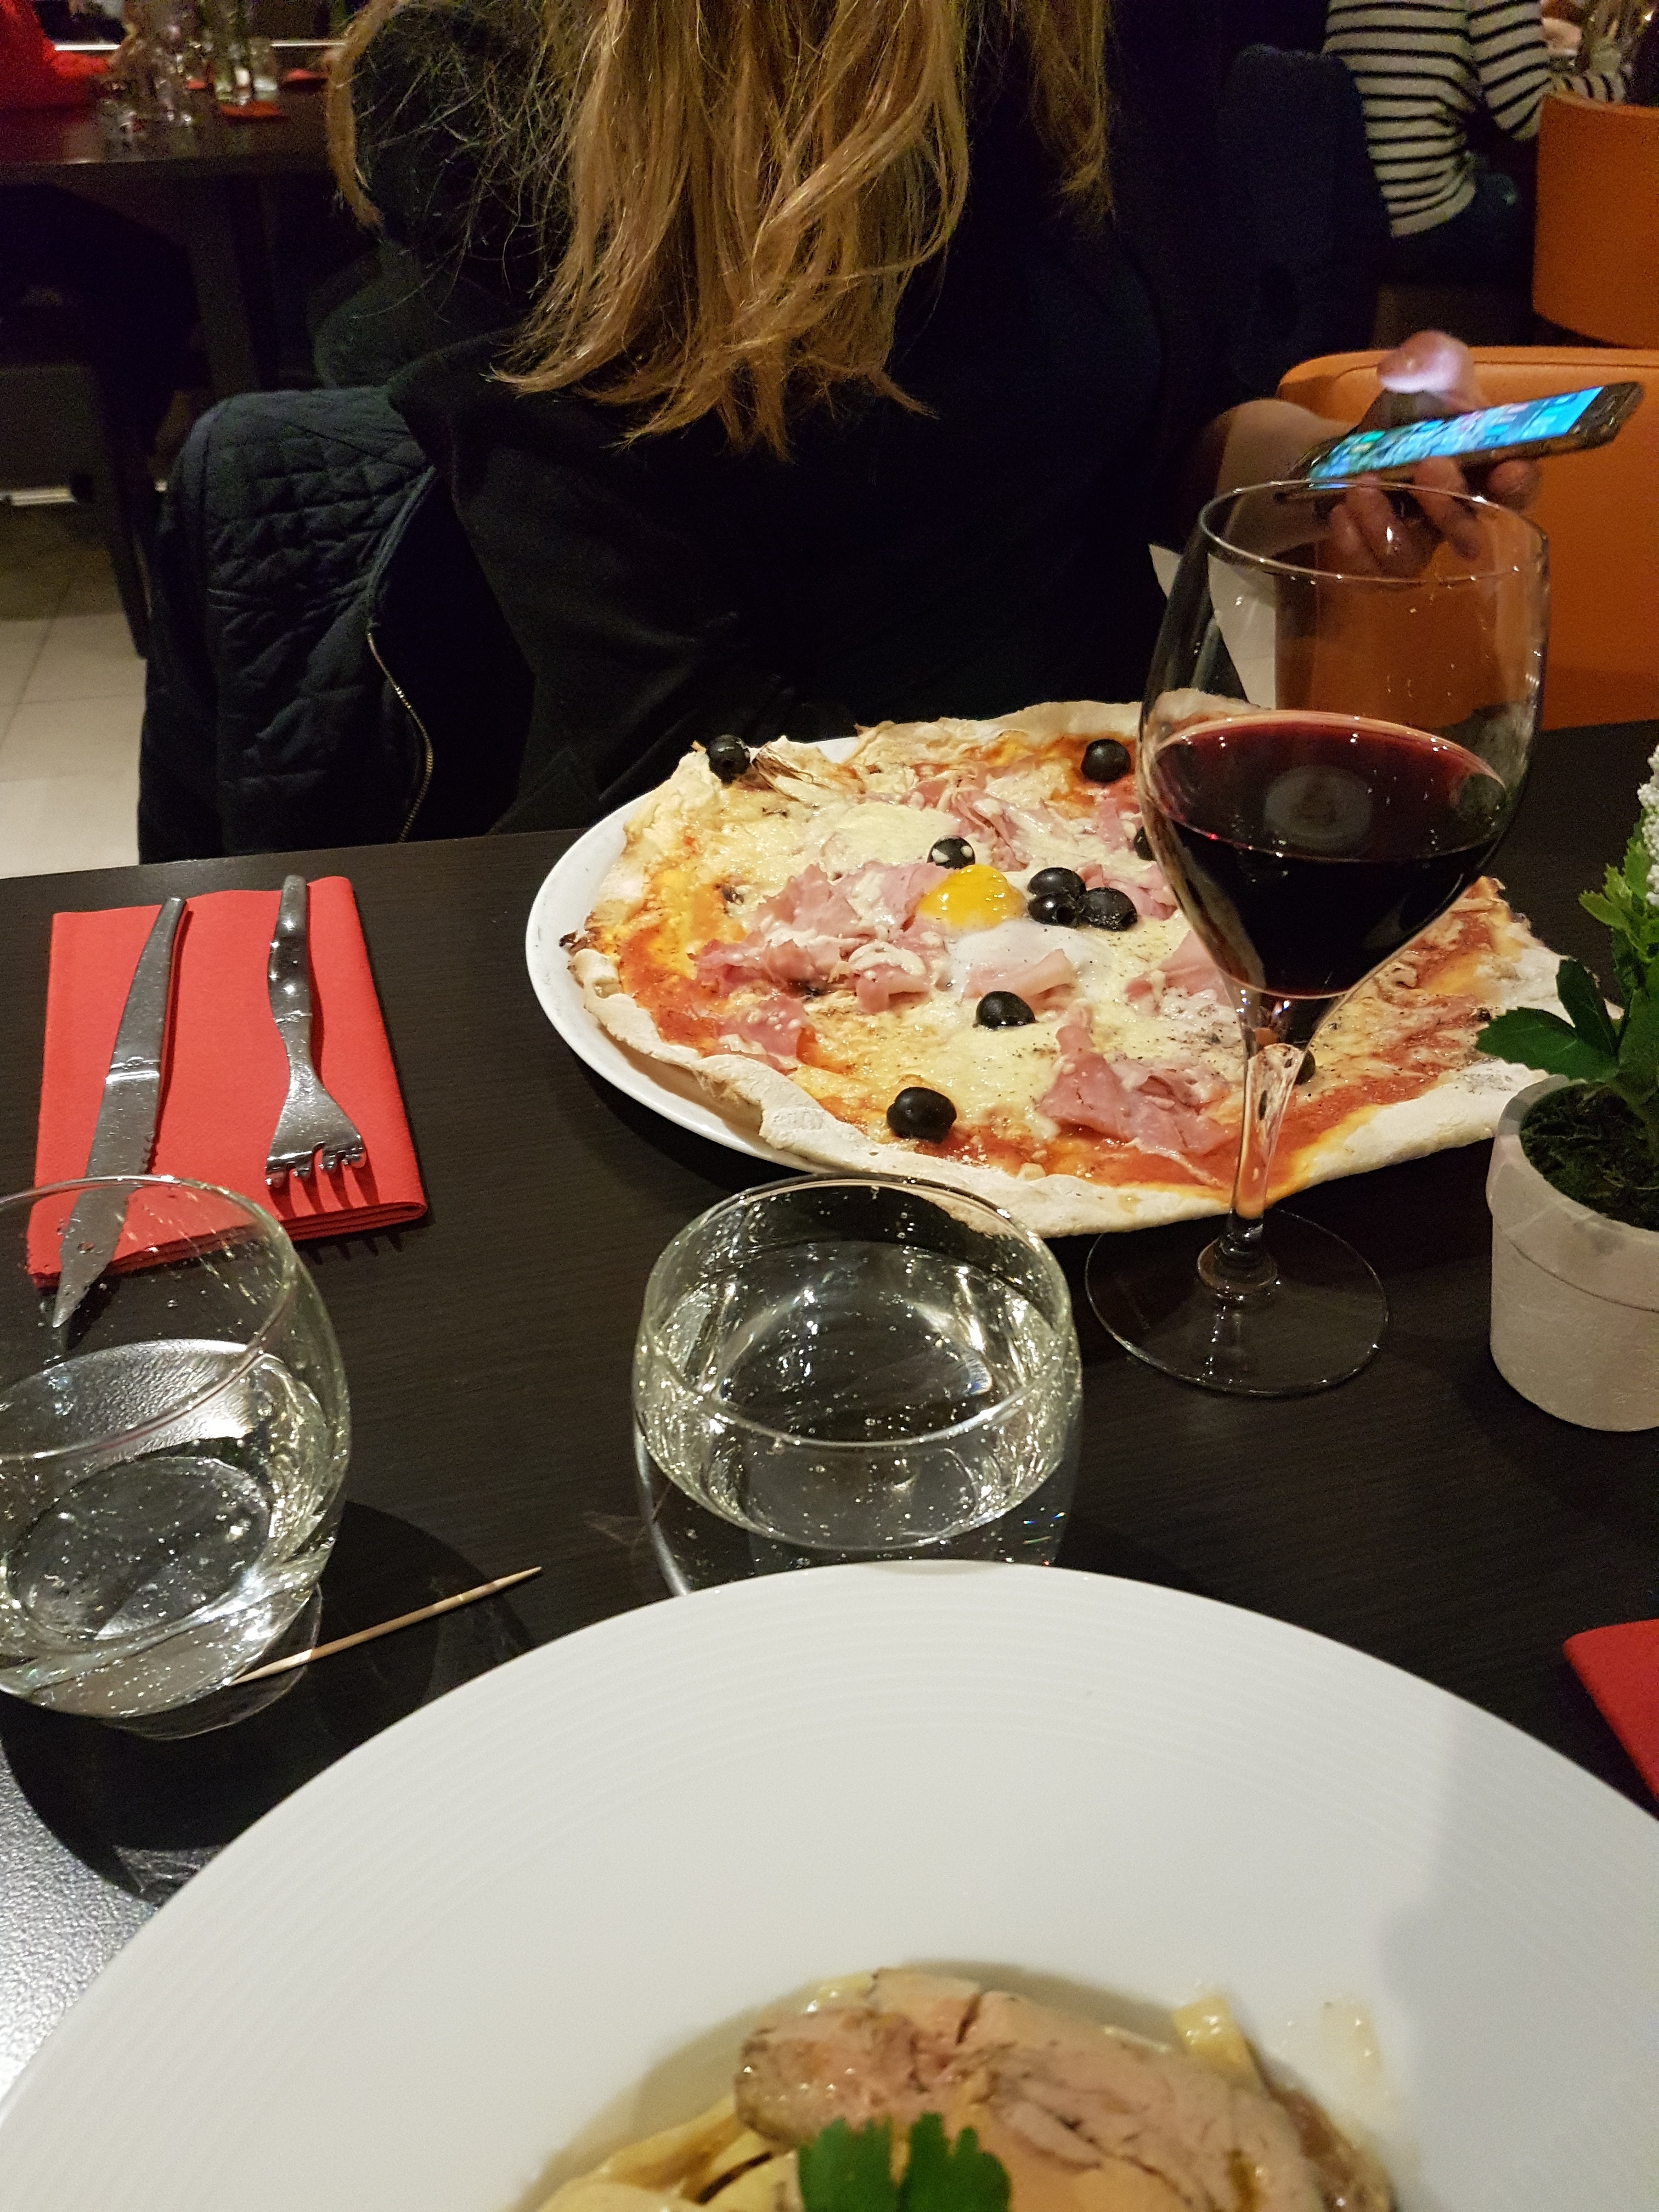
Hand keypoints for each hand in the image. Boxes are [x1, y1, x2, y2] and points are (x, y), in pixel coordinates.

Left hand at [1325, 331, 1537, 575]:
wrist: (1362, 442)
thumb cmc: (1416, 409)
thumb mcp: (1429, 368)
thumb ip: (1429, 357)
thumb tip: (1397, 369)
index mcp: (1489, 468)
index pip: (1520, 487)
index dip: (1519, 485)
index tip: (1507, 470)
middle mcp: (1460, 513)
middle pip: (1468, 532)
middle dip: (1448, 505)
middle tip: (1427, 465)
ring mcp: (1420, 541)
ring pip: (1413, 558)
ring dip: (1386, 525)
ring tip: (1361, 485)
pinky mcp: (1381, 558)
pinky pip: (1370, 569)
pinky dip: (1353, 542)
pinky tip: (1341, 510)